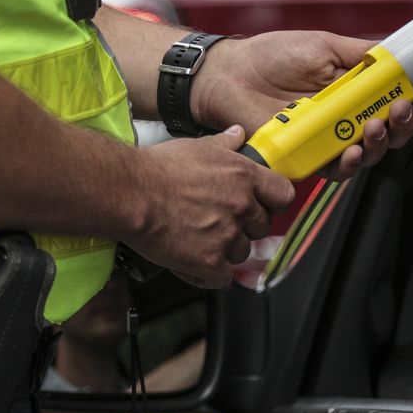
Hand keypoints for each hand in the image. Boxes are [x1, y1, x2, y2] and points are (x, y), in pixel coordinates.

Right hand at [125, 126, 293, 287]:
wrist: (129, 193)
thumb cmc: (158, 168)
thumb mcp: (198, 146)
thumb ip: (225, 143)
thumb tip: (238, 134)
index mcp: (244, 176)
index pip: (283, 195)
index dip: (273, 203)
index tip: (262, 206)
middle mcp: (241, 206)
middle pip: (262, 227)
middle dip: (244, 228)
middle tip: (218, 223)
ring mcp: (227, 235)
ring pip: (241, 253)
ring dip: (225, 251)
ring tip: (199, 240)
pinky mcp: (209, 261)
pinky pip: (222, 277)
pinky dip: (208, 274)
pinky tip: (191, 262)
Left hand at [192, 31, 412, 179]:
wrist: (231, 73)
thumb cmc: (273, 57)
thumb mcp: (324, 46)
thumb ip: (361, 54)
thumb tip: (396, 55)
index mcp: (354, 93)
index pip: (394, 102)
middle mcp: (345, 120)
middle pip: (389, 133)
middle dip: (404, 124)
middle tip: (403, 109)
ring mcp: (327, 141)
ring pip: (368, 154)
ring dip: (381, 142)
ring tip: (377, 125)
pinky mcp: (307, 159)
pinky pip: (335, 170)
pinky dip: (349, 164)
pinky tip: (353, 150)